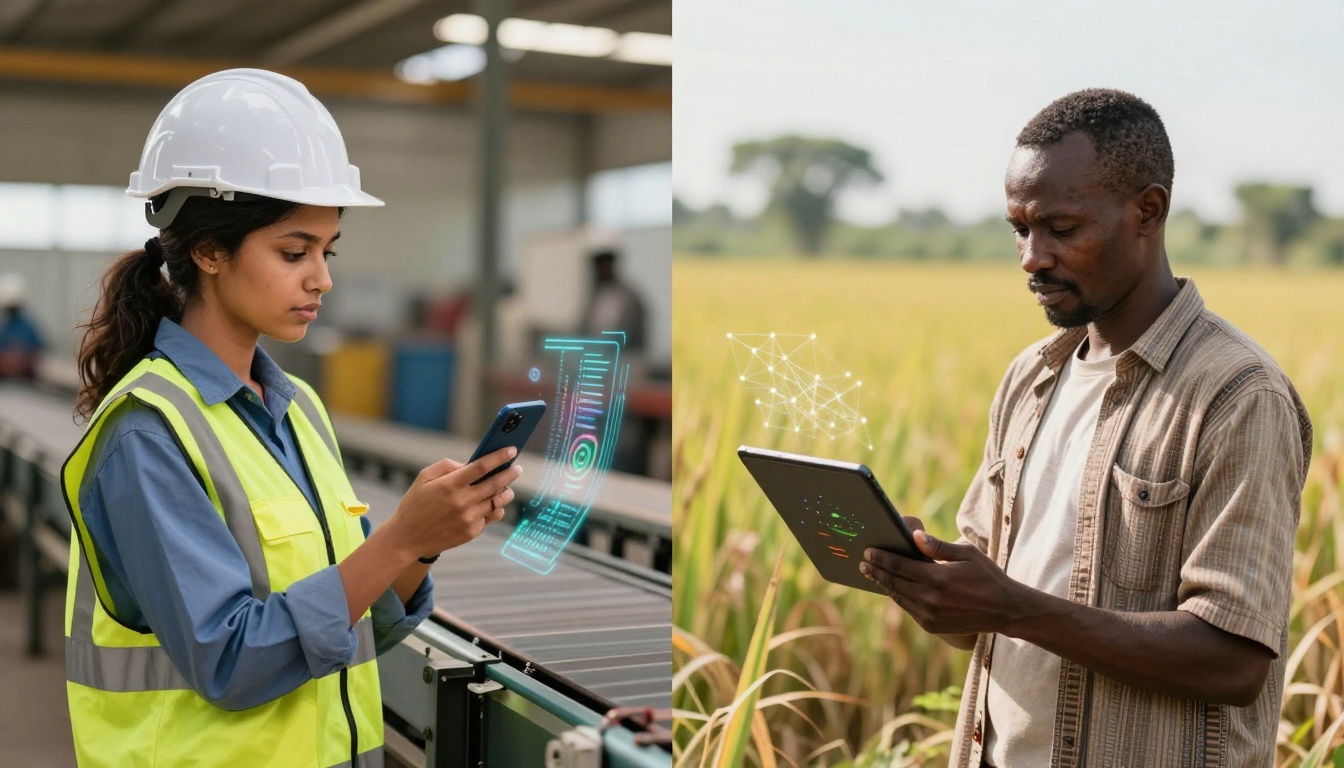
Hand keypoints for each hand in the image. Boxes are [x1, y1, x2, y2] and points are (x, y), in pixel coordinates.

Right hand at [390, 446, 520, 558]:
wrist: (407, 538)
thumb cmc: (415, 504)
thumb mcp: (424, 478)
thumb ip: (447, 466)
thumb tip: (470, 464)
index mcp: (450, 485)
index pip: (481, 467)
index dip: (499, 457)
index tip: (511, 450)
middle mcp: (462, 501)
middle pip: (495, 484)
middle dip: (510, 474)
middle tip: (518, 469)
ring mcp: (468, 518)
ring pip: (497, 502)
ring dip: (506, 492)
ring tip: (507, 487)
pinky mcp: (471, 532)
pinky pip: (490, 517)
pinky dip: (493, 509)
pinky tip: (492, 504)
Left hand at [860, 525, 1021, 636]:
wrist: (1005, 610)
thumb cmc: (988, 576)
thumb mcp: (967, 554)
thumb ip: (938, 547)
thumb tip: (914, 536)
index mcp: (936, 578)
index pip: (899, 565)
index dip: (881, 557)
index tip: (868, 551)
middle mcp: (929, 599)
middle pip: (894, 582)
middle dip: (876, 571)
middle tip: (863, 562)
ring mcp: (930, 615)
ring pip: (899, 597)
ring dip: (884, 585)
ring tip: (872, 574)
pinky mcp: (932, 626)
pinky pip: (909, 609)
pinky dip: (899, 597)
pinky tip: (893, 589)